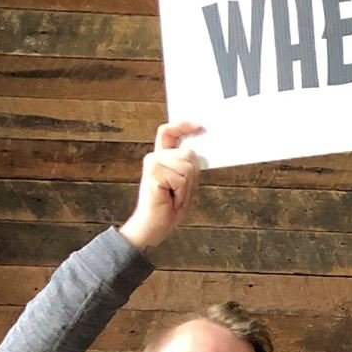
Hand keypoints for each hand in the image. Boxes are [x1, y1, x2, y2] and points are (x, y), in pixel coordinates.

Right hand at [118, 121, 203, 250]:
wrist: (154, 226)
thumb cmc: (169, 207)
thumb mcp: (185, 184)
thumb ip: (189, 166)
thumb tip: (196, 152)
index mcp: (162, 157)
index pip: (169, 133)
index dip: (183, 126)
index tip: (199, 127)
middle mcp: (155, 157)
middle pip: (189, 154)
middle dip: (192, 177)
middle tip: (179, 192)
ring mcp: (152, 163)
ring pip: (188, 167)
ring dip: (187, 187)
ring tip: (174, 196)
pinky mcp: (153, 173)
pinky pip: (182, 180)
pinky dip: (182, 194)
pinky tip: (170, 199)